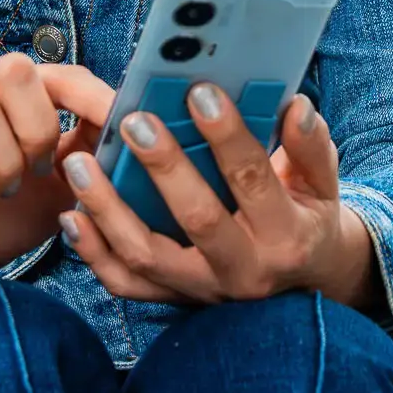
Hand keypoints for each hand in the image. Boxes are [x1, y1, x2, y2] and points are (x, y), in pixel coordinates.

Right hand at [0, 53, 116, 288]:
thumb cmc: (14, 210)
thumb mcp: (66, 185)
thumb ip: (96, 155)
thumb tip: (140, 135)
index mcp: (24, 94)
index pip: (64, 74)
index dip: (94, 97)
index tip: (122, 126)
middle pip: (17, 71)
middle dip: (37, 128)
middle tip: (38, 169)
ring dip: (2, 159)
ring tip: (6, 187)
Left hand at [56, 85, 379, 310]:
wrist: (302, 287)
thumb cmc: (306, 218)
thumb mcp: (321, 184)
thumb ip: (310, 146)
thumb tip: (296, 105)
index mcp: (285, 235)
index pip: (253, 180)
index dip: (228, 136)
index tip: (200, 92)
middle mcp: (243, 269)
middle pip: (197, 219)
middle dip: (164, 168)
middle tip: (135, 122)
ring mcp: (203, 290)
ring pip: (147, 256)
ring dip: (108, 210)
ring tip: (80, 164)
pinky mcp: (173, 300)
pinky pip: (125, 284)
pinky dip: (93, 252)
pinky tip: (71, 216)